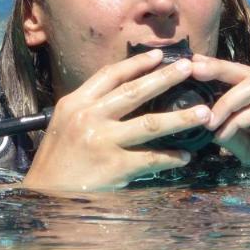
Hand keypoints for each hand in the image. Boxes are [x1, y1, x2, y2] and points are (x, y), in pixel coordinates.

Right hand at [22, 49, 213, 191]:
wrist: (44, 194)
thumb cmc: (57, 159)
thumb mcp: (65, 124)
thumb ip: (91, 108)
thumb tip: (126, 94)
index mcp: (76, 103)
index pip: (110, 75)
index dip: (137, 64)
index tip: (160, 55)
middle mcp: (89, 117)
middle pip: (135, 92)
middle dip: (165, 78)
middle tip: (189, 68)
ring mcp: (102, 141)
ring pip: (150, 124)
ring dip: (181, 118)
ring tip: (204, 113)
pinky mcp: (114, 166)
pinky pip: (151, 158)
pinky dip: (171, 157)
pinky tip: (186, 156)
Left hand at [190, 54, 249, 179]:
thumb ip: (231, 133)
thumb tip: (207, 127)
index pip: (242, 73)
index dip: (217, 67)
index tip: (193, 63)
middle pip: (246, 70)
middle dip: (217, 68)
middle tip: (192, 68)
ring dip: (225, 101)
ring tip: (208, 120)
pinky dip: (237, 121)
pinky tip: (224, 135)